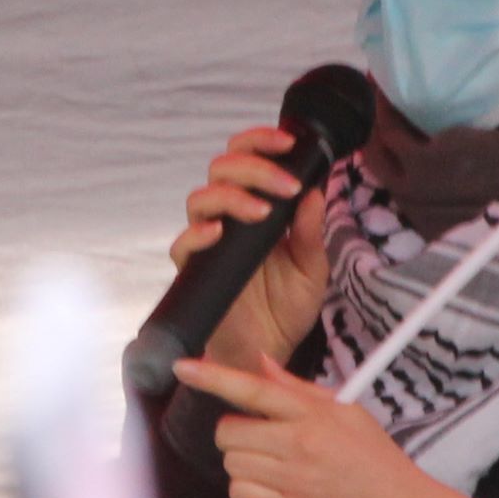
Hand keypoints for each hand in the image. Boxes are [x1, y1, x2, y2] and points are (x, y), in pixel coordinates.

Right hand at [171, 126, 328, 372]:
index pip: (247, 158)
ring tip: (262, 213)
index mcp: (257, 208)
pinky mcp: (194, 271)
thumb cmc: (286, 310)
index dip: (261, 142)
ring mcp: (209, 243)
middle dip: (253, 167)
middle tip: (284, 186)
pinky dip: (199, 233)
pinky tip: (219, 233)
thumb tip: (315, 189)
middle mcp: (228, 219)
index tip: (288, 143)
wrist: (266, 355)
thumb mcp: (312, 268)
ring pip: (201, 198)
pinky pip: (183, 244)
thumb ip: (309, 231)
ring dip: (232, 196)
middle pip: (222, 169)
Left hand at [174, 355, 466, 497]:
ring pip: (231, 464)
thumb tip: (260, 364)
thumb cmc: (377, 461)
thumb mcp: (346, 412)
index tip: (182, 367)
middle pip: (229, 430)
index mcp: (313, 412)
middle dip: (236, 437)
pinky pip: (240, 495)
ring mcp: (292, 477)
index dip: (212, 376)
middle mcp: (299, 441)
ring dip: (244, 467)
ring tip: (277, 472)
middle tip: (264, 444)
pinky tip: (272, 493)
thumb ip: (298, 389)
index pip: (252, 387)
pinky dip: (248, 495)